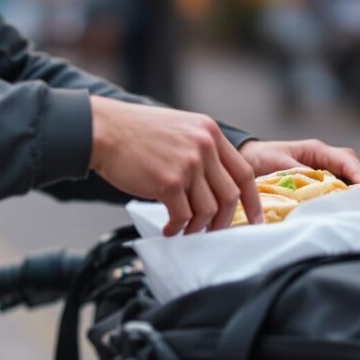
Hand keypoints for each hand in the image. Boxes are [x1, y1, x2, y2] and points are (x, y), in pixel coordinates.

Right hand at [88, 97, 263, 235]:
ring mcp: (187, 164)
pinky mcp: (168, 181)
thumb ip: (202, 149)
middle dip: (224, 220)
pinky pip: (183, 216)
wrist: (104, 129)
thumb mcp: (180, 128)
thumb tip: (217, 185)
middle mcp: (203, 146)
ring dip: (197, 226)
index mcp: (209, 132)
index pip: (244, 172)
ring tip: (184, 229)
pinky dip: (177, 228)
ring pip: (208, 209)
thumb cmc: (136, 132)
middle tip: (213, 231)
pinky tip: (169, 229)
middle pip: (230, 195)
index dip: (252, 200)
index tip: (254, 218)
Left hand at [239, 139, 359, 187]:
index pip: (345, 159)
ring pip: (349, 176)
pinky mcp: (320, 181)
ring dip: (357, 189)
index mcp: (316, 149)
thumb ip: (296, 171)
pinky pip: (339, 186)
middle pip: (353, 166)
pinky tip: (348, 207)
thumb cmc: (261, 157)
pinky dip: (346, 195)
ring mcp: (324, 168)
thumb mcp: (277, 162)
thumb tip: (316, 184)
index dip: (357, 172)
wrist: (248, 158)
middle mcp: (324, 157)